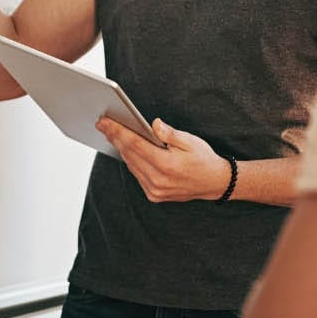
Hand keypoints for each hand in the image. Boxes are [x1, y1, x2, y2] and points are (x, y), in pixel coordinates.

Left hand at [97, 116, 230, 202]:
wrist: (214, 183)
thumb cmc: (203, 159)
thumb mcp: (190, 141)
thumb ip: (170, 133)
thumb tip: (153, 124)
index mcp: (166, 165)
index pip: (135, 144)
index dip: (117, 131)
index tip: (104, 122)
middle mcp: (158, 180)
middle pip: (129, 154)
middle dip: (114, 137)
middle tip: (102, 124)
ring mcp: (155, 190)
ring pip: (131, 165)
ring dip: (120, 149)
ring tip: (111, 133)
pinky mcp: (154, 195)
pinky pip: (137, 175)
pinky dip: (131, 161)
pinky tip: (126, 149)